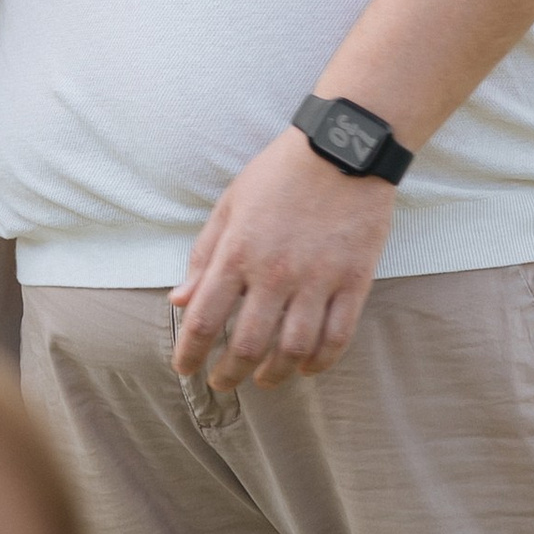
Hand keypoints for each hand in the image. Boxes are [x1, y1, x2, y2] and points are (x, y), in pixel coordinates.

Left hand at [172, 128, 394, 389]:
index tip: (184, 369)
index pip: (204, 320)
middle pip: (248, 346)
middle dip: (229, 374)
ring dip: (275, 375)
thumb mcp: (229, 205)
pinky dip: (320, 361)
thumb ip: (203, 256)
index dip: (190, 353)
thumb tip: (179, 300)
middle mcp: (275, 273)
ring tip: (265, 380)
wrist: (343, 150)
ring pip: (293, 349)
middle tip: (222, 383)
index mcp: (237, 253)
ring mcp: (318, 280)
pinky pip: (338, 337)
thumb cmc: (278, 174)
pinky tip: (307, 367)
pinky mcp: (354, 281)